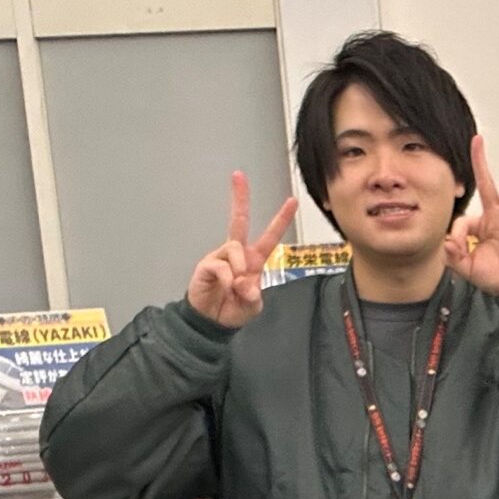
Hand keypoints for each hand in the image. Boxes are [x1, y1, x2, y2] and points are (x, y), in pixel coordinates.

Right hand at [188, 171, 298, 328]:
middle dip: (239, 198)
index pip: (270, 237)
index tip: (292, 201)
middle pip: (238, 221)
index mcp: (253, 261)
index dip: (281, 219)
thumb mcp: (251, 306)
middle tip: (238, 175)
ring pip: (235, 249)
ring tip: (236, 288)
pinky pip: (221, 265)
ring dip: (240, 269)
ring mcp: (220, 257)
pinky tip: (226, 288)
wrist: (210, 322)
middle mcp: (237, 254)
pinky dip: (227, 279)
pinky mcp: (206, 265)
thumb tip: (246, 283)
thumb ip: (254, 295)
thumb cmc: (232, 310)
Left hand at [446, 135, 498, 294]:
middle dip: (480, 162)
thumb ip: (454, 256)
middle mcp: (495, 218)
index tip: (457, 246)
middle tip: (477, 140)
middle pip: (486, 183)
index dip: (457, 232)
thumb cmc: (495, 279)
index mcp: (479, 228)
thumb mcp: (467, 269)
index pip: (464, 218)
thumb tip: (447, 242)